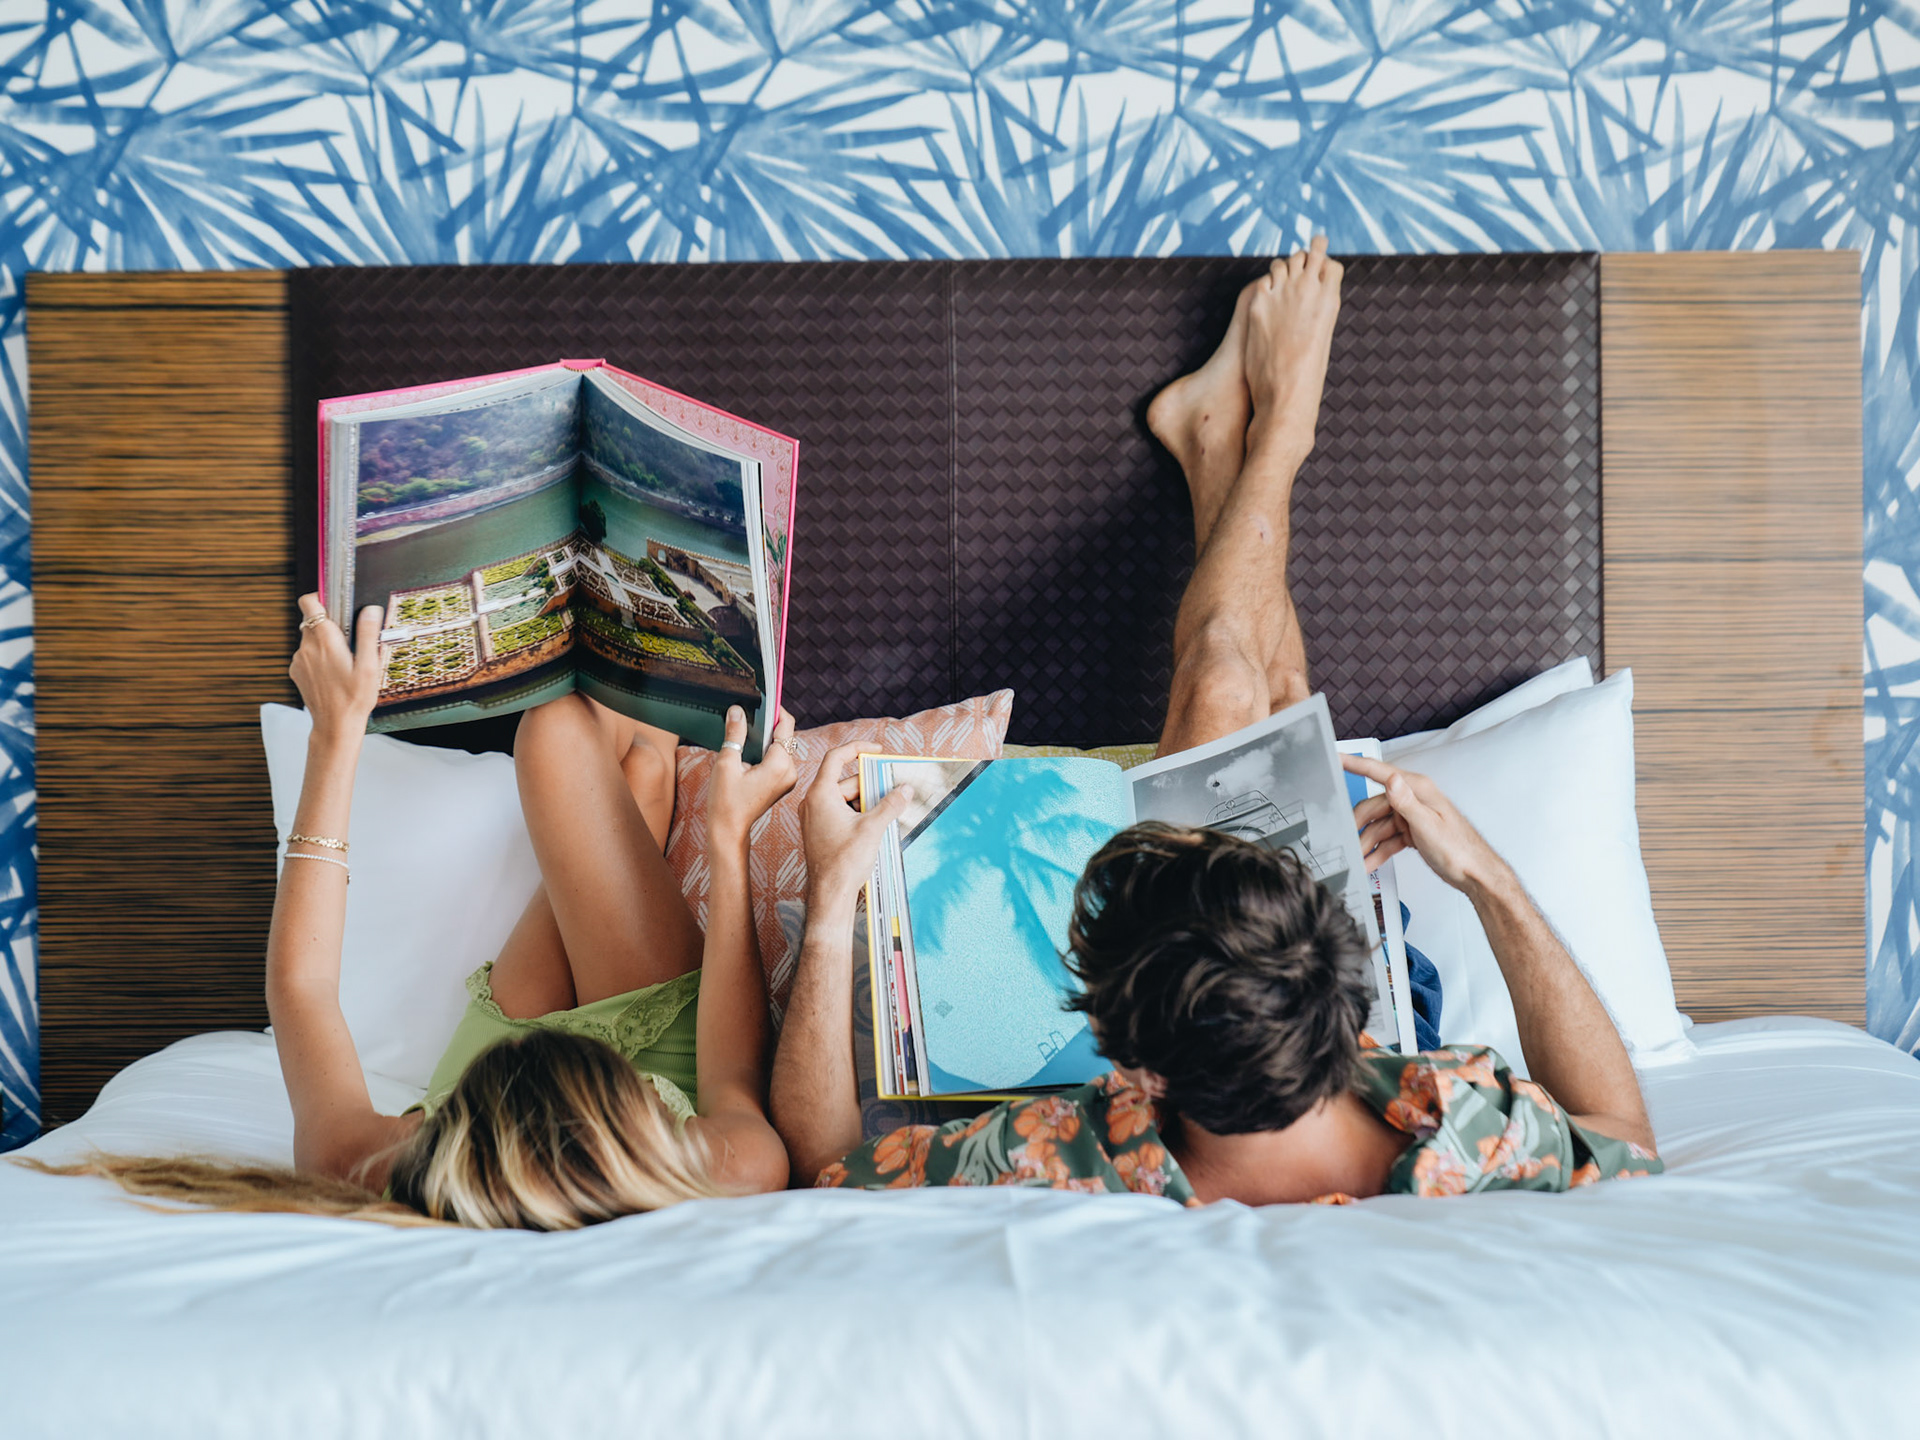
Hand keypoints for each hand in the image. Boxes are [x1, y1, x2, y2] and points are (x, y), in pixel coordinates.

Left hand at [290, 595, 385, 743]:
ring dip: (324, 642)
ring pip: (310, 638)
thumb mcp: (369, 666)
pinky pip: (307, 654)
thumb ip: (367, 634)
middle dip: (330, 625)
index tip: (335, 603)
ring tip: (344, 662)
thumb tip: (370, 610)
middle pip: (313, 621)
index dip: (320, 598)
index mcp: (325, 641)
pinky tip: (334, 673)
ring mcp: (298, 660)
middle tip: (350, 642)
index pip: (309, 603)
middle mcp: (306, 647)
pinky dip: (318, 657)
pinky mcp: (296, 671)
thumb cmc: (354, 698)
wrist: (335, 725)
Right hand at [706, 706, 799, 847]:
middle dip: (768, 723)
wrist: (729, 830)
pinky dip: (765, 750)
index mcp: (779, 765)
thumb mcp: (726, 763)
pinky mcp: (782, 783)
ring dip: (765, 737)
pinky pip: (777, 758)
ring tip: (745, 729)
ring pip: (780, 747)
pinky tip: (748, 748)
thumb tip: (737, 710)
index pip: (786, 727)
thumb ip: (734, 734)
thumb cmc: (725, 800)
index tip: (764, 697)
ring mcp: (788, 778)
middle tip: (749, 712)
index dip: (776, 710)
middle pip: (784, 736)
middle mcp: (790, 771)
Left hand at [800, 740, 914, 915]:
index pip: (836, 758)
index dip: (857, 748)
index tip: (876, 749)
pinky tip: (874, 824)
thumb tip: (905, 790)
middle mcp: (813, 803)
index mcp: (820, 795)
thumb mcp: (873, 828)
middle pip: (844, 781)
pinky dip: (856, 813)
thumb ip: (890, 804)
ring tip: (885, 812)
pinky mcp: (819, 831)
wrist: (830, 894)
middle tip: (891, 790)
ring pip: (843, 798)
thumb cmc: (844, 862)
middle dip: (869, 784)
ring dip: (865, 801)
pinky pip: (839, 812)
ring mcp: (814, 818)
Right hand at [1343, 753, 1508, 895]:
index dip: (1355, 764)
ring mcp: (1412, 816)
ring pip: (1379, 825)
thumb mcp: (1428, 825)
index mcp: (1418, 790)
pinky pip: (1388, 838)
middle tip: (1348, 840)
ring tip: (1360, 859)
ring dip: (1367, 843)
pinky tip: (1370, 862)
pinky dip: (1378, 851)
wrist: (1475, 874)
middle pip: (1374, 805)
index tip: (1337, 758)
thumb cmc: (1460, 850)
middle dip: (1359, 824)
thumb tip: (1391, 780)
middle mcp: (1414, 799)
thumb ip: (1406, 802)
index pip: (1380, 772)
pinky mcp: (1413, 832)